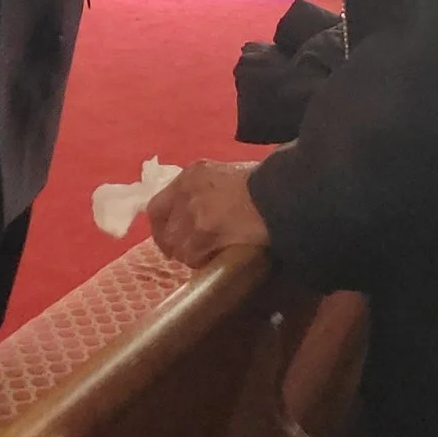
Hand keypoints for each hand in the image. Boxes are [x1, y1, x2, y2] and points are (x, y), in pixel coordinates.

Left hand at [147, 161, 268, 266]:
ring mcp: (194, 214)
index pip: (157, 206)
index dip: (161, 227)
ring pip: (179, 248)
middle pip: (166, 231)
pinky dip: (203, 262)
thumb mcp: (227, 174)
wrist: (280, 193)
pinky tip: (216, 259)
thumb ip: (205, 189)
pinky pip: (194, 257)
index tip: (169, 239)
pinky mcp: (205, 234)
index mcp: (191, 174)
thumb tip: (198, 211)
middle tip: (190, 253)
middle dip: (175, 246)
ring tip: (208, 256)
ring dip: (191, 256)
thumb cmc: (263, 183)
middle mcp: (186, 192)